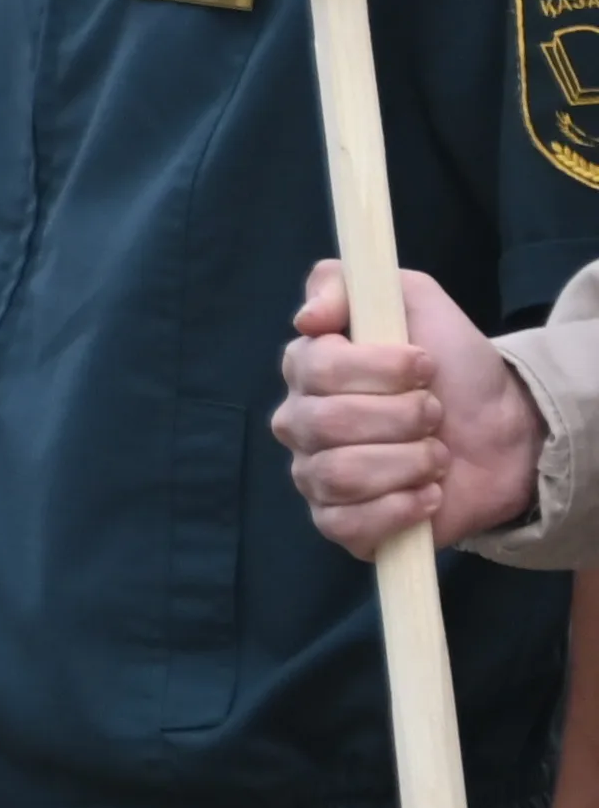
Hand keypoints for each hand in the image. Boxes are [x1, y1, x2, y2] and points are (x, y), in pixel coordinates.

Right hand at [277, 258, 541, 556]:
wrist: (505, 434)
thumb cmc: (455, 370)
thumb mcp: (414, 301)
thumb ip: (354, 283)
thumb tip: (306, 318)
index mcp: (309, 370)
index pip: (316, 368)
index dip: (378, 369)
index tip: (426, 365)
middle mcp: (301, 423)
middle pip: (326, 424)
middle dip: (402, 417)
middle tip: (435, 413)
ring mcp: (316, 476)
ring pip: (339, 475)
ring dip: (408, 463)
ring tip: (437, 456)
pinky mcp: (340, 524)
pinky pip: (346, 524)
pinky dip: (400, 509)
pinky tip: (428, 494)